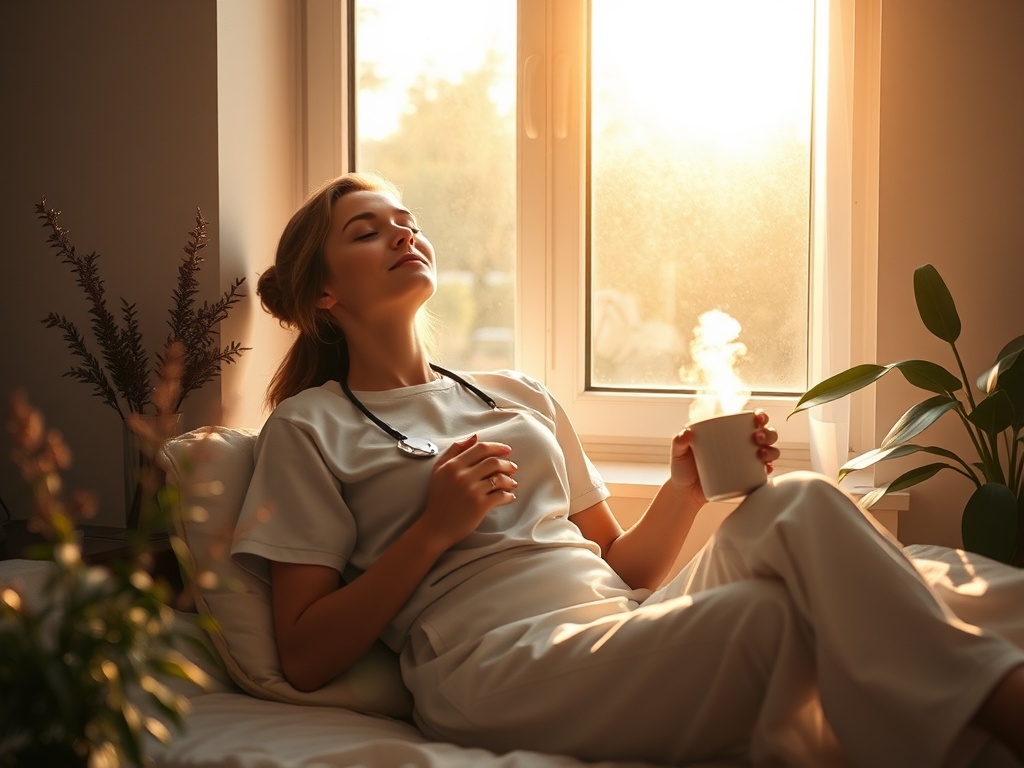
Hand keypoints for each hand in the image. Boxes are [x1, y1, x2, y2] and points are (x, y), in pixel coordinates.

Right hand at [417, 434, 518, 548]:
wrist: (435, 527)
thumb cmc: (439, 498)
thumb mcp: (440, 470)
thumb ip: (455, 450)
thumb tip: (475, 437)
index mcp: (452, 465)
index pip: (480, 449)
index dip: (497, 447)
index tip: (507, 450)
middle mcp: (462, 476)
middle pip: (493, 462)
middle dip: (507, 463)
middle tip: (513, 467)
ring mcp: (471, 491)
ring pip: (499, 478)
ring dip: (509, 479)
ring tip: (512, 482)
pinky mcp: (479, 506)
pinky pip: (501, 495)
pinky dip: (509, 495)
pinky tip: (510, 496)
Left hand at [669, 410, 779, 504]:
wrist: (685, 493)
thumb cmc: (682, 469)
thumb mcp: (678, 453)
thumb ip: (678, 442)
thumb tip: (686, 433)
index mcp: (727, 433)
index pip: (749, 420)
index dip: (760, 416)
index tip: (758, 419)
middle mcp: (740, 445)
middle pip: (764, 434)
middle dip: (768, 433)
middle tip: (758, 439)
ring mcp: (745, 461)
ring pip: (768, 451)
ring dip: (772, 450)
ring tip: (762, 455)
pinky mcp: (746, 478)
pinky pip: (763, 472)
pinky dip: (769, 469)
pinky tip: (767, 469)